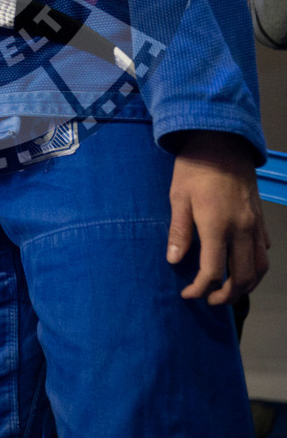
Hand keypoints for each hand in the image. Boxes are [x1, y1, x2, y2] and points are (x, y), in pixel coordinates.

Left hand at [167, 131, 269, 304]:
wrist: (222, 138)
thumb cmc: (195, 165)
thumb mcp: (178, 195)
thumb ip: (179, 231)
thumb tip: (174, 261)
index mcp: (217, 226)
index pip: (213, 272)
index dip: (199, 289)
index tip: (187, 294)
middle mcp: (241, 229)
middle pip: (242, 277)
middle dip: (226, 295)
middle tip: (209, 299)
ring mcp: (254, 223)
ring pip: (259, 267)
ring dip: (246, 285)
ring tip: (229, 290)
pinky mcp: (259, 216)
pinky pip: (263, 249)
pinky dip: (255, 265)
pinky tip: (242, 264)